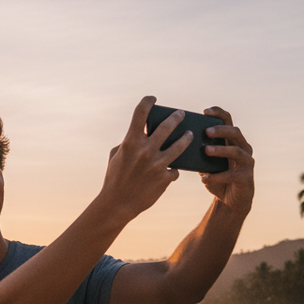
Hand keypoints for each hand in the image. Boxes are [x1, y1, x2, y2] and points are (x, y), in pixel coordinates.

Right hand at [102, 96, 190, 221]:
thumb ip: (129, 142)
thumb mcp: (116, 156)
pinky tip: (170, 172)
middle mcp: (145, 151)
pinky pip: (174, 170)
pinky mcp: (165, 178)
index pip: (141, 112)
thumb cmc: (114, 179)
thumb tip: (143, 134)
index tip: (153, 99)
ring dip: (186, 138)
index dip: (148, 101)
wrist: (117, 205)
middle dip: (176, 117)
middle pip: (167, 126)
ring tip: (189, 135)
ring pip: (180, 145)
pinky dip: (171, 170)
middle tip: (180, 115)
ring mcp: (157, 164)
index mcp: (130, 142)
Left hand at [202, 108, 253, 216]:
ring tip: (206, 151)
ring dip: (220, 150)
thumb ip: (198, 154)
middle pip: (235, 132)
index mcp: (232, 141)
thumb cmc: (217, 179)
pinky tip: (204, 178)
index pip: (228, 121)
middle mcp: (243, 148)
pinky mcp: (246, 177)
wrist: (230, 201)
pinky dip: (217, 176)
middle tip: (206, 131)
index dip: (218, 114)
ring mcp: (246, 162)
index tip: (205, 111)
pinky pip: (231, 175)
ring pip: (236, 151)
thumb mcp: (205, 165)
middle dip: (221, 130)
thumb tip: (177, 144)